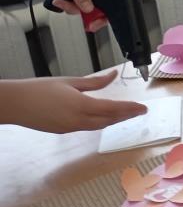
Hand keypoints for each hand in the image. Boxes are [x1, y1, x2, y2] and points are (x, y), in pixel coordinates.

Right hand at [0, 70, 145, 132]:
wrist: (14, 104)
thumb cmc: (40, 89)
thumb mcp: (70, 81)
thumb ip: (94, 82)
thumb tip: (113, 75)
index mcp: (81, 106)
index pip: (113, 109)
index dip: (130, 109)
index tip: (143, 108)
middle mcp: (78, 120)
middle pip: (109, 120)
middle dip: (126, 116)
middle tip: (140, 111)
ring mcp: (70, 128)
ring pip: (99, 126)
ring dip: (114, 120)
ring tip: (127, 114)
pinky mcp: (63, 130)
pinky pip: (87, 128)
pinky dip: (100, 123)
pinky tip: (104, 117)